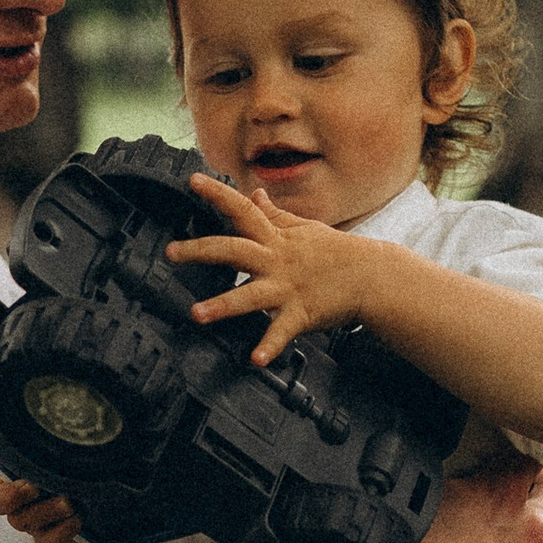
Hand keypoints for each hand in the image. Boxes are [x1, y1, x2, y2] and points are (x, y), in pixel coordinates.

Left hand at [164, 173, 371, 366]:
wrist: (371, 277)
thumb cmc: (335, 252)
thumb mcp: (303, 229)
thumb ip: (275, 215)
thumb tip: (254, 194)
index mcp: (275, 239)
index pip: (243, 210)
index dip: (218, 194)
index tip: (192, 181)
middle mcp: (276, 261)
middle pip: (233, 250)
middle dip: (200, 250)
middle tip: (171, 253)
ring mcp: (286, 288)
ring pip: (249, 296)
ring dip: (222, 305)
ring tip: (196, 315)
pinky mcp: (300, 314)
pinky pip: (280, 333)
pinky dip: (268, 347)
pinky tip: (254, 360)